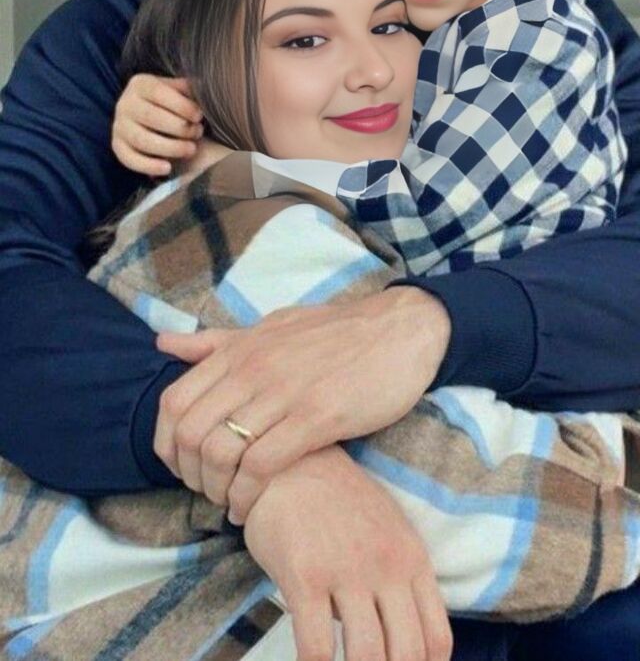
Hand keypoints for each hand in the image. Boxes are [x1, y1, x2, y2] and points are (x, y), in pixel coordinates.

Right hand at [112, 74, 202, 175]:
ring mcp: (119, 126)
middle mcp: (125, 103)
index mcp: (140, 84)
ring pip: (141, 139)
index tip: (198, 116)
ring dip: (170, 147)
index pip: (158, 92)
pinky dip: (148, 166)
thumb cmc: (169, 102)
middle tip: (197, 133)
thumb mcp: (176, 90)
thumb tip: (201, 90)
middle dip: (179, 128)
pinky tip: (168, 168)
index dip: (181, 105)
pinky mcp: (117, 146)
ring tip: (190, 150)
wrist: (147, 115)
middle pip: (150, 117)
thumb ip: (187, 89)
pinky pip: (129, 159)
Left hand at [154, 287, 450, 516]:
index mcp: (240, 349)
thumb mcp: (271, 327)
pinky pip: (263, 465)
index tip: (182, 467)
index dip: (166, 444)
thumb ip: (217, 341)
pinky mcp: (317, 417)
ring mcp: (284, 392)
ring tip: (229, 504)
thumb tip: (163, 341)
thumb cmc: (334, 332)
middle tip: (206, 493)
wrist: (399, 330)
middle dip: (189, 475)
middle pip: (190, 432)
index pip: (174, 401)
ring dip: (216, 491)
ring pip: (221, 452)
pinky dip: (247, 496)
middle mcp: (253, 368)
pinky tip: (251, 508)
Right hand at [244, 444, 452, 660]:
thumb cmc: (338, 501)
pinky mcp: (305, 576)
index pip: (436, 638)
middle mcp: (386, 566)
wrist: (291, 461)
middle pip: (407, 654)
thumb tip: (402, 639)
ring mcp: (346, 571)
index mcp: (411, 558)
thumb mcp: (388, 530)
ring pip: (367, 656)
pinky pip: (316, 647)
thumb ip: (401, 578)